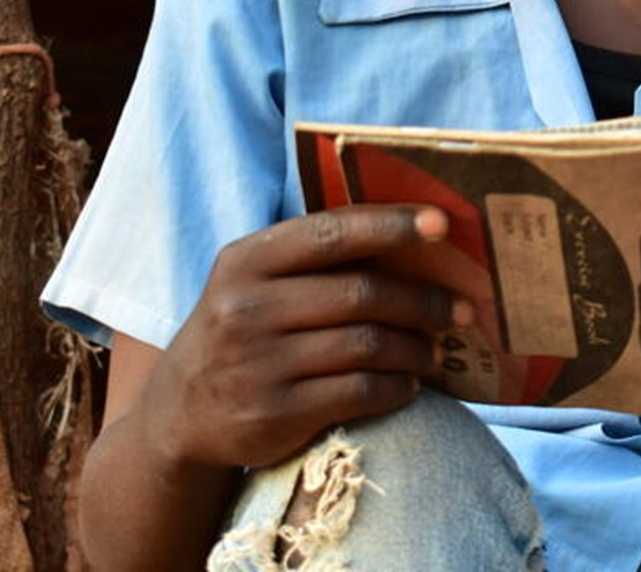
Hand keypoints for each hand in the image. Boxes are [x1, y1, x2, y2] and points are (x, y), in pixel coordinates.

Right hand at [137, 205, 469, 471]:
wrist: (179, 415)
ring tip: (437, 348)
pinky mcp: (274, 414)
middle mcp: (246, 309)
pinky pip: (359, 392)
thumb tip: (411, 236)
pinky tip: (409, 383)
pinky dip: (396, 386)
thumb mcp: (253, 284)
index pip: (330, 233)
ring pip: (367, 345)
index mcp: (245, 262)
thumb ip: (312, 259)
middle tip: (461, 309)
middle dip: (423, 300)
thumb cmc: (240, 332)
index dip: (391, 225)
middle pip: (360, 294)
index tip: (442, 225)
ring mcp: (258, 364)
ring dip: (416, 347)